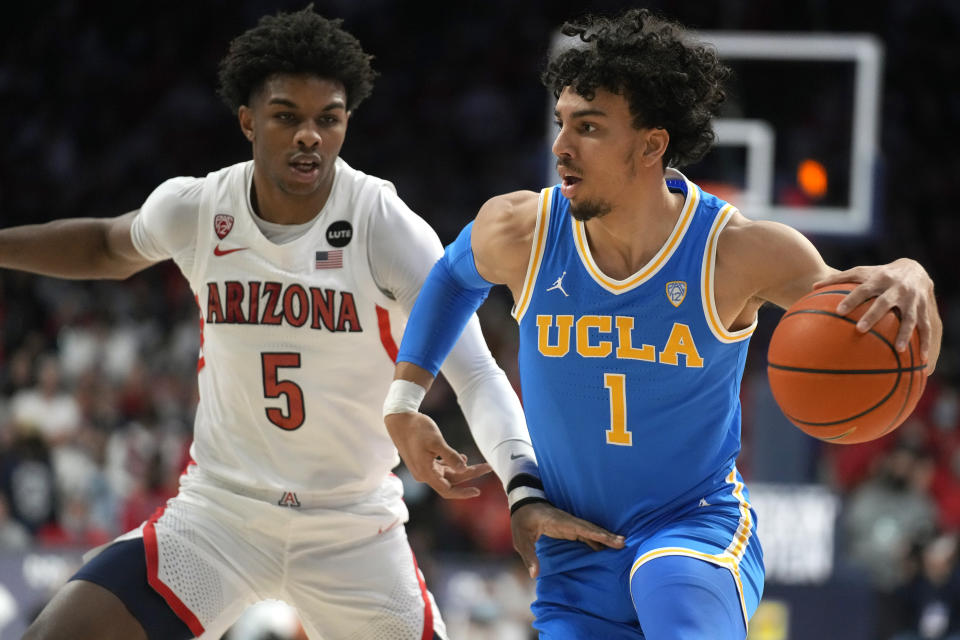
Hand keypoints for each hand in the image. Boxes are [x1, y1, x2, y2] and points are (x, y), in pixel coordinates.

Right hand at [385, 411, 490, 498]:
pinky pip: (441, 467)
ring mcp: (423, 468)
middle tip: (487, 467)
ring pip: (447, 474)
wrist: (399, 419)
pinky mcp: (423, 461)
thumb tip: (464, 469)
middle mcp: (424, 474)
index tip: (478, 491)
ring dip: (463, 470)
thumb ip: (450, 456)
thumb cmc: (417, 428)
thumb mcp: (436, 441)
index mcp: (425, 473)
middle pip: (450, 481)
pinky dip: (453, 464)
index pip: (447, 490)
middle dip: (469, 475)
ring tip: (481, 464)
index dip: (463, 493)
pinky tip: (462, 457)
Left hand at [510, 501, 624, 577]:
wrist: (524, 504)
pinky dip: (597, 539)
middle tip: (624, 542)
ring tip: (622, 544)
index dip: (594, 533)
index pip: (579, 528)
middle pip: (590, 528)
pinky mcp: (570, 527)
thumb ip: (529, 556)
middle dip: (606, 535)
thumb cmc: (522, 521)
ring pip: (591, 530)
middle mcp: (568, 521)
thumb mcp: (521, 539)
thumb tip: (535, 575)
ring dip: (605, 537)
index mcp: (557, 521)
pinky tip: (607, 546)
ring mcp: (570, 523)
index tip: (608, 538)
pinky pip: (586, 534)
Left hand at [814, 258, 940, 368]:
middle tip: (860, 329)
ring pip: (909, 317)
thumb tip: (812, 286)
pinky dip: (925, 343)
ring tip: (899, 349)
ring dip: (905, 333)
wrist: (914, 269)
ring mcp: (912, 300)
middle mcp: (896, 289)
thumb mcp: (860, 272)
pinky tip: (922, 360)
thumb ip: (837, 278)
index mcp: (878, 279)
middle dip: (873, 315)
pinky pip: (926, 328)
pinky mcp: (924, 309)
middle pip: (884, 303)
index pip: (862, 289)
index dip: (851, 299)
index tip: (839, 311)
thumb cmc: (879, 274)